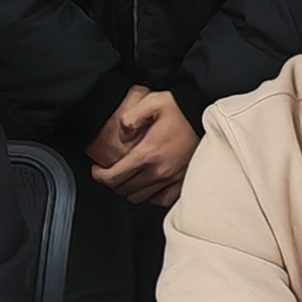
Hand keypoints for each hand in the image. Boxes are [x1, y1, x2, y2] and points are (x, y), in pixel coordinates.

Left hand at [88, 87, 196, 207]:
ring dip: (129, 189)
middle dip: (112, 182)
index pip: (114, 176)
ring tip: (127, 178)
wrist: (204, 114)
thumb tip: (122, 134)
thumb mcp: (151, 102)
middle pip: (124, 189)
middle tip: (110, 172)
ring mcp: (171, 179)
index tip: (96, 171)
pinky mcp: (182, 181)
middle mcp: (158, 170)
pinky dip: (151, 196)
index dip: (99, 176)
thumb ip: (130, 117)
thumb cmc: (180, 108)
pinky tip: (148, 187)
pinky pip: (161, 200)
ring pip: (140, 198)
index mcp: (147, 153)